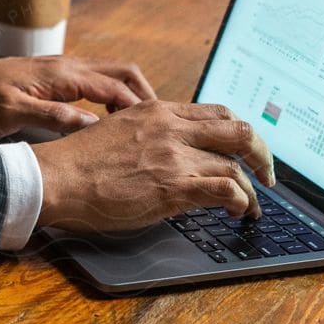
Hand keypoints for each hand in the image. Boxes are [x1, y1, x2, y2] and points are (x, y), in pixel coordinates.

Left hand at [0, 52, 156, 136]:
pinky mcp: (57, 76)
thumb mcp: (12, 114)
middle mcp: (68, 65)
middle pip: (124, 72)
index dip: (140, 108)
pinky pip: (97, 80)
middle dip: (146, 95)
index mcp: (62, 75)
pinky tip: (114, 120)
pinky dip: (115, 95)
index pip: (116, 87)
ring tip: (143, 127)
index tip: (159, 131)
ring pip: (112, 74)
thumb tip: (92, 128)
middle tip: (160, 126)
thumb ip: (52, 118)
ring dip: (132, 95)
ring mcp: (64, 68)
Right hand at [32, 100, 274, 232]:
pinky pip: (226, 190)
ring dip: (252, 189)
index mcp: (158, 110)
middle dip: (262, 154)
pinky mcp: (173, 186)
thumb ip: (151, 136)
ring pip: (236, 164)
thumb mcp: (120, 131)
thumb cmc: (79, 162)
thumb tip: (173, 153)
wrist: (57, 178)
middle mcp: (171, 127)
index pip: (217, 112)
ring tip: (252, 205)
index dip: (239, 133)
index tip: (244, 151)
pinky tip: (237, 212)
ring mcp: (174, 156)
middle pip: (239, 130)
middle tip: (267, 174)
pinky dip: (241, 202)